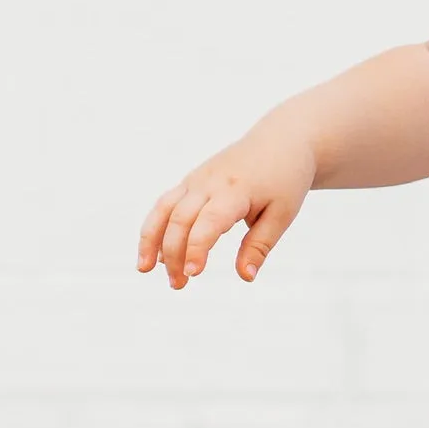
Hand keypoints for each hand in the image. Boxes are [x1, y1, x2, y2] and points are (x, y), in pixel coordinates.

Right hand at [136, 124, 315, 288]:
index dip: (196, 248)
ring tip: (144, 269)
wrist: (280, 142)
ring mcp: (196, 179)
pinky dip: (155, 227)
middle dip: (174, 254)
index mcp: (235, 191)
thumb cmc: (284, 180)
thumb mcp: (281, 215)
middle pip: (180, 219)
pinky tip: (155, 254)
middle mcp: (209, 183)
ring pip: (164, 209)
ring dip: (151, 240)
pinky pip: (165, 204)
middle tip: (177, 285)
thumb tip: (245, 277)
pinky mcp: (190, 181)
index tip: (192, 273)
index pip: (209, 222)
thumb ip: (259, 246)